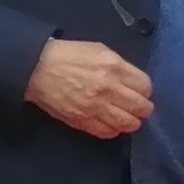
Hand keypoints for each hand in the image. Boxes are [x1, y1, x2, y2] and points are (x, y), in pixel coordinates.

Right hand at [26, 37, 153, 139]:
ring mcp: (96, 107)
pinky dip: (113, 130)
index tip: (139, 92)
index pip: (145, 87)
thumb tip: (133, 81)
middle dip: (142, 108)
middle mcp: (109, 89)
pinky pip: (107, 132)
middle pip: (141, 108)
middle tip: (137, 108)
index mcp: (115, 68)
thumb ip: (120, 66)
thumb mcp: (100, 50)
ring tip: (126, 118)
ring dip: (131, 122)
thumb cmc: (69, 56)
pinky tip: (111, 124)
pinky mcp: (82, 121)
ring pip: (128, 124)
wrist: (38, 69)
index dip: (144, 90)